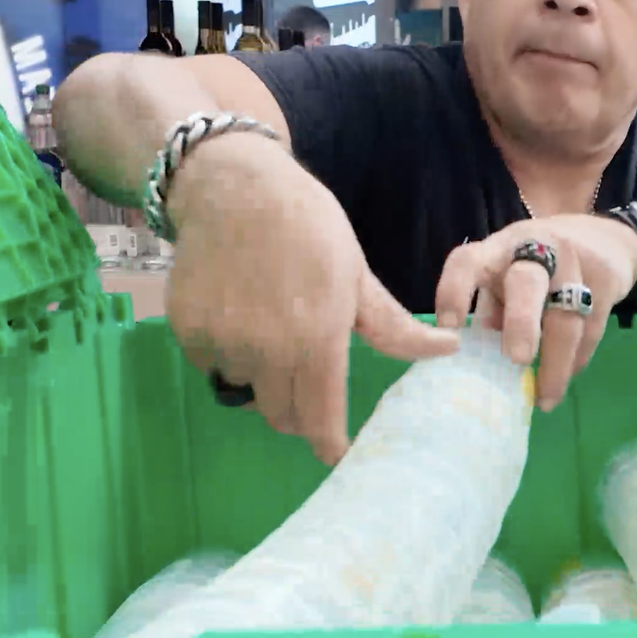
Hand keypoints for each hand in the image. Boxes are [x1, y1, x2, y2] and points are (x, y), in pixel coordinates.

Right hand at [164, 138, 457, 464]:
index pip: (320, 421)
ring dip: (260, 377)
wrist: (233, 186)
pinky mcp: (188, 331)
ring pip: (245, 389)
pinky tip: (237, 312)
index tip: (338, 451)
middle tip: (308, 384)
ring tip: (269, 330)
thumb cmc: (308, 226)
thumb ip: (393, 327)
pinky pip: (211, 364)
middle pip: (282, 416)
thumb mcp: (357, 274)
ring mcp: (222, 342)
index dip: (330, 444)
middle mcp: (266, 351)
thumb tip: (448, 350)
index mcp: (316, 340)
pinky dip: (226, 353)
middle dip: (299, 411)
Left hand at [433, 215, 636, 411]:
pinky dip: (576, 360)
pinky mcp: (606, 282)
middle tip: (517, 359)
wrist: (602, 237)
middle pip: (527, 284)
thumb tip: (476, 359)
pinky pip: (590, 329)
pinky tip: (565, 378)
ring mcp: (575, 263)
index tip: (449, 329)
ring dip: (556, 364)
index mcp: (498, 250)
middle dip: (522, 322)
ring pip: (567, 317)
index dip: (455, 293)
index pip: (469, 262)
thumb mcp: (508, 275)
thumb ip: (492, 309)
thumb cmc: (537, 264)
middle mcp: (535, 249)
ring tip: (545, 398)